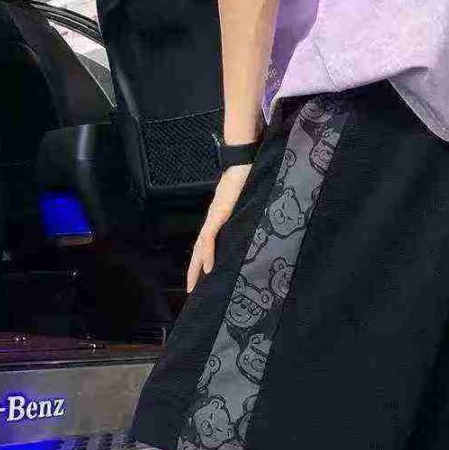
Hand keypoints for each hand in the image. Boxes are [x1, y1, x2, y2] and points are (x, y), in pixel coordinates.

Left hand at [186, 163, 252, 292]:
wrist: (245, 160)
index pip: (207, 242)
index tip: (203, 276)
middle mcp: (214, 218)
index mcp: (219, 216)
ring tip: (195, 284)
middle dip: (194, 270)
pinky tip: (207, 267)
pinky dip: (207, 253)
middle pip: (199, 248)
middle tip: (192, 289)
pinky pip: (209, 238)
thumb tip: (256, 224)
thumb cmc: (249, 177)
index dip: (202, 258)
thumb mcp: (248, 201)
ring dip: (196, 267)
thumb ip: (247, 212)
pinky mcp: (219, 213)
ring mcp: (215, 216)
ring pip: (200, 247)